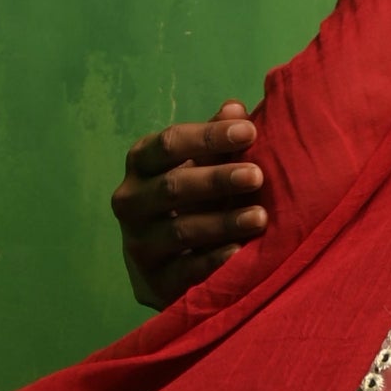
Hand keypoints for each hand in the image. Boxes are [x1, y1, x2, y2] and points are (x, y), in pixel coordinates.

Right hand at [114, 98, 266, 309]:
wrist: (163, 263)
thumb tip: (235, 109)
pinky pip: (184, 271)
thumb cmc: (190, 199)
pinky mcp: (152, 282)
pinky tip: (240, 254)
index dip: (208, 136)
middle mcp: (131, 202)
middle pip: (172, 187)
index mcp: (141, 164)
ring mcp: (139, 244)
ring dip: (222, 223)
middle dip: (217, 180)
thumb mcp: (200, 165)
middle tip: (257, 175)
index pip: (169, 144)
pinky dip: (213, 262)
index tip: (249, 131)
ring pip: (179, 230)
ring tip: (260, 217)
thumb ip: (216, 139)